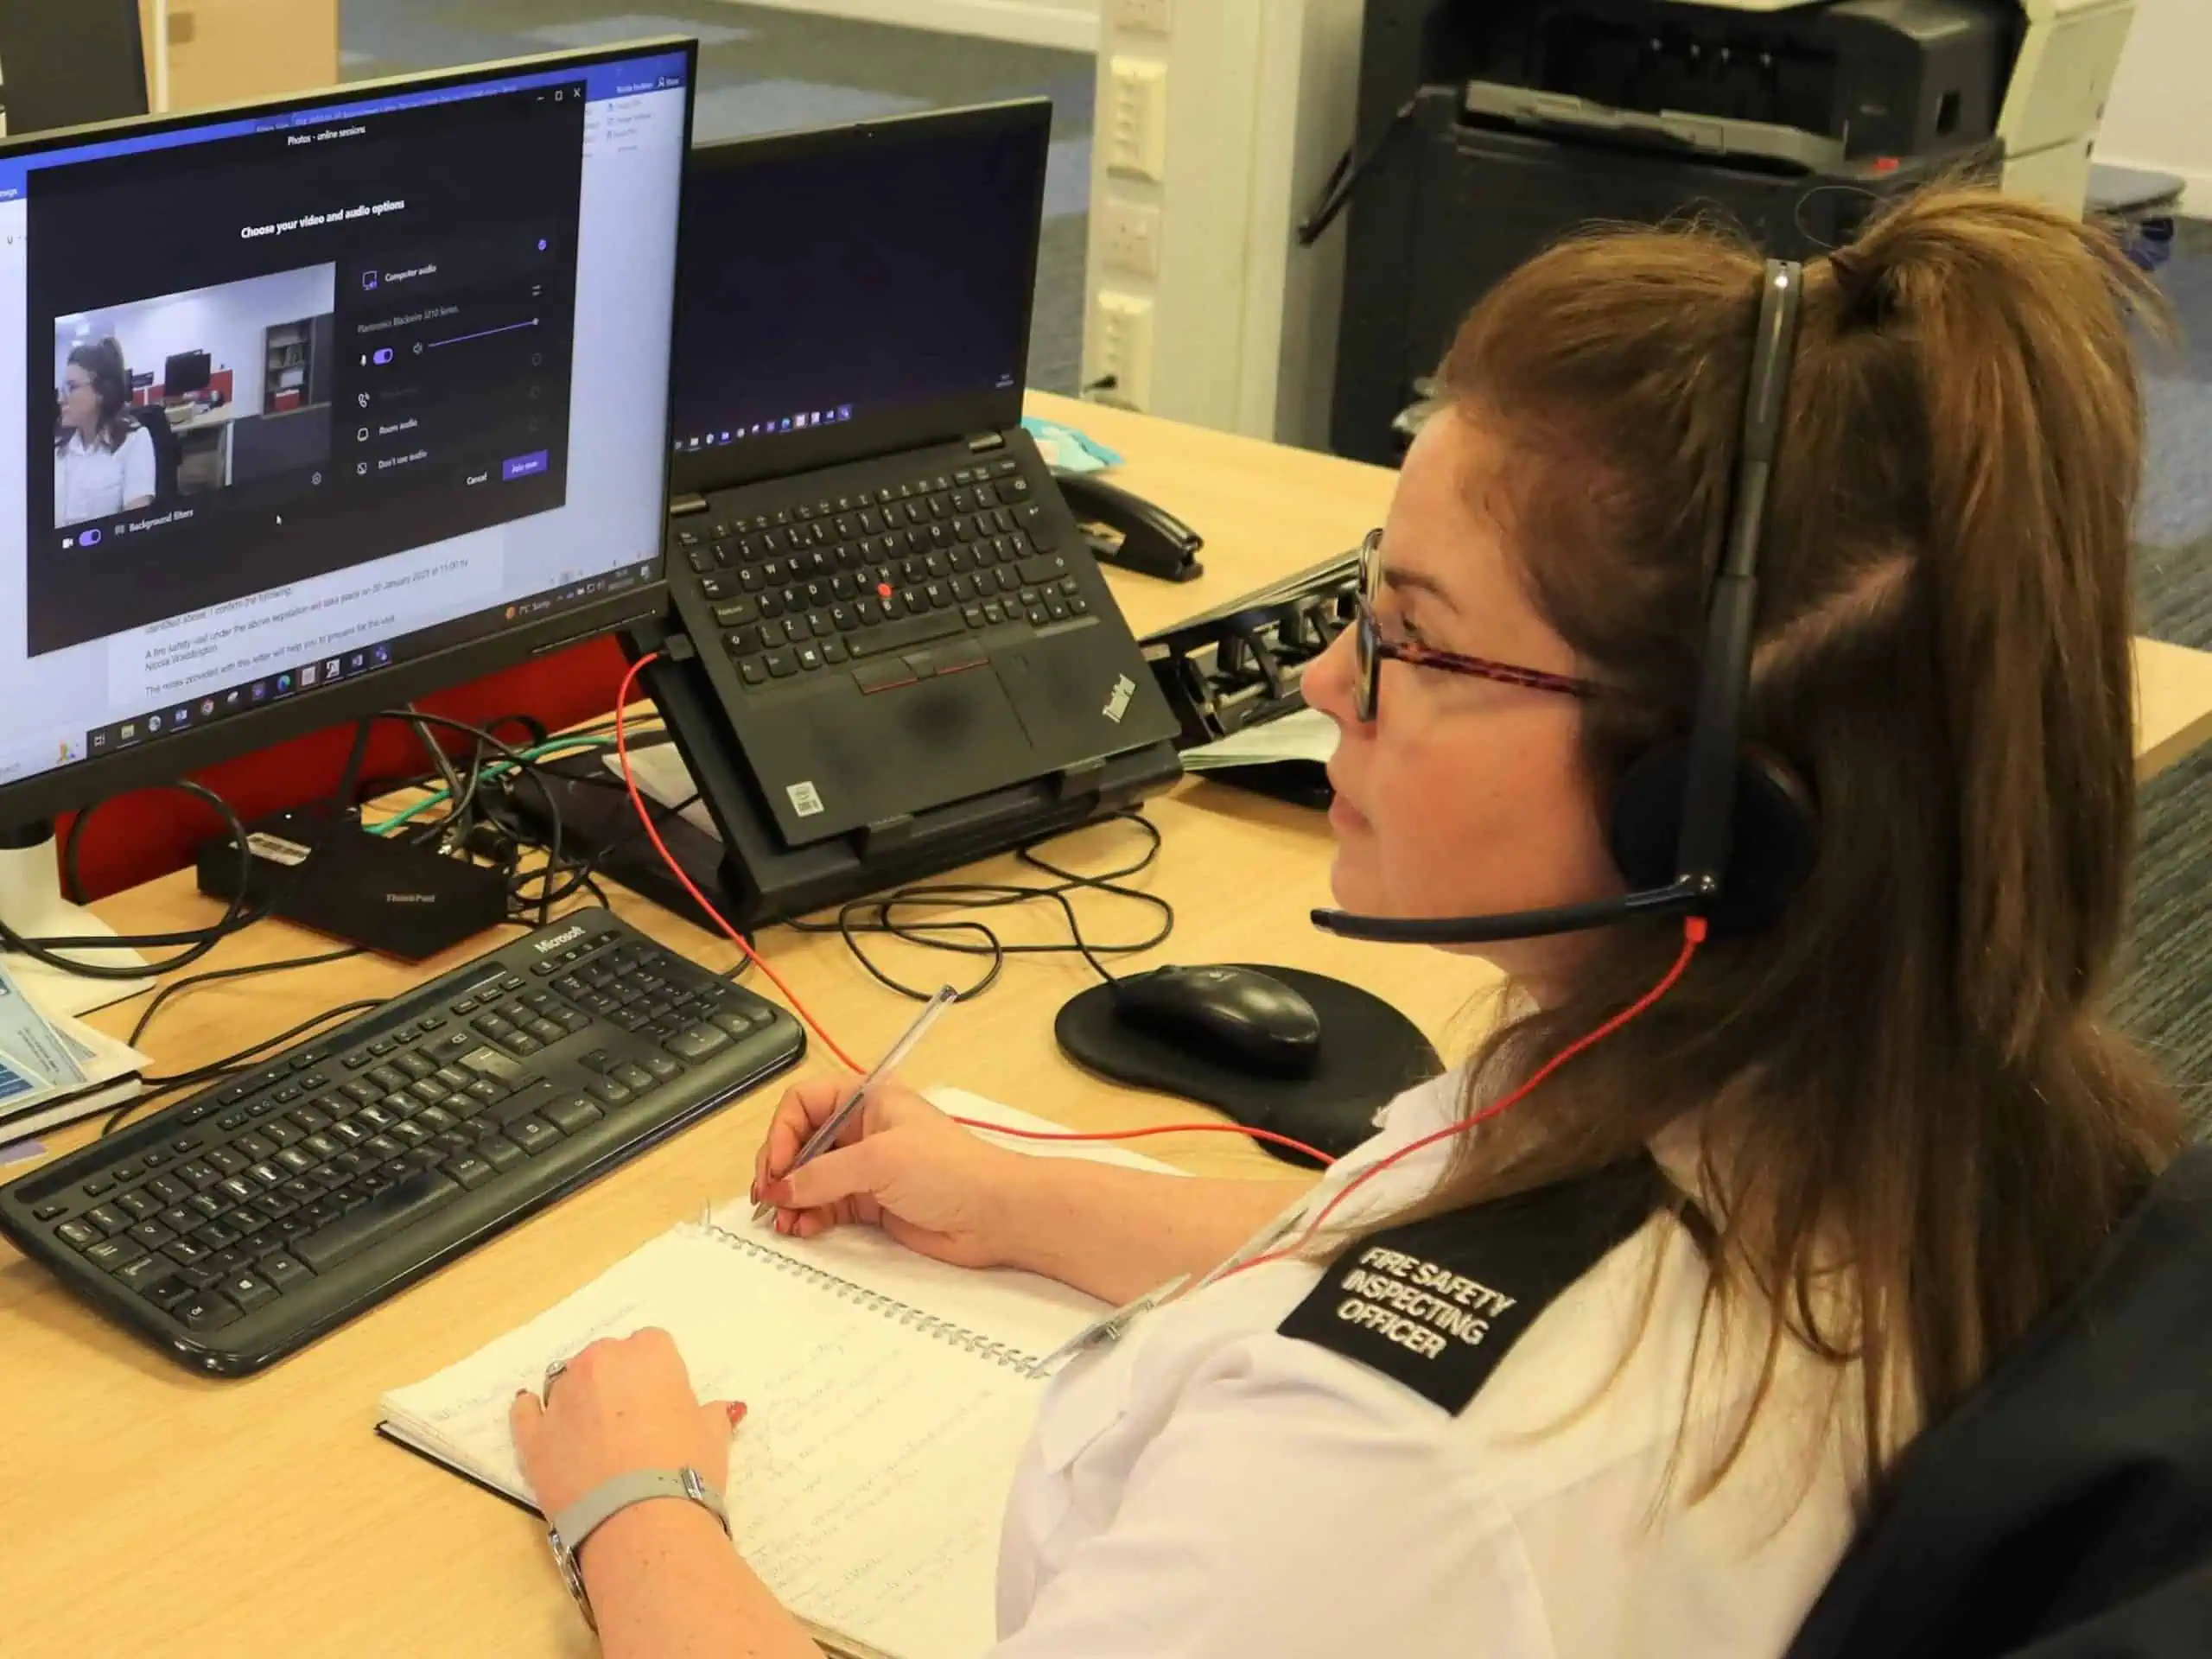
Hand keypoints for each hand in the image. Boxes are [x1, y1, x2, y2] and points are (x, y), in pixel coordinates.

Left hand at [510, 1327, 741, 1521]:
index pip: (653, 1344)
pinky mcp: (533, 1437)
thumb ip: (711, 1415)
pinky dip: (533, 1411)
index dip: (661, 1373)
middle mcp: (598, 1364)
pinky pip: (526, 1411)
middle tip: (637, 1419)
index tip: (667, 1400)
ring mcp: (560, 1399)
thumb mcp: (713, 1438)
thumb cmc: (685, 1471)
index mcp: (647, 1355)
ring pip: (568, 1379)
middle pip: (607, 1356)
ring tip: (597, 1433)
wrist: (638, 1523)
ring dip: (581, 1396)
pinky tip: (541, 1417)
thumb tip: (720, 1411)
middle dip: (619, 1380)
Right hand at [751, 1076, 1028, 1267]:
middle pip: (801, 1142)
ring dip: (791, 1198)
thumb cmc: (951, 1169)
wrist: (995, 1214)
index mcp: (867, 1098)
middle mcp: (863, 1128)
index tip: (778, 1168)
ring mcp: (867, 1167)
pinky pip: (826, 1205)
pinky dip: (808, 1216)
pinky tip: (801, 1228)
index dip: (783, 1133)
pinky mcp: (872, 1202)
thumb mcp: (879, 1160)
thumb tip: (780, 1189)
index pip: (804, 1103)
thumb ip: (823, 1175)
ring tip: (783, 1221)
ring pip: (810, 1178)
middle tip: (768, 1198)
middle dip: (781, 1170)